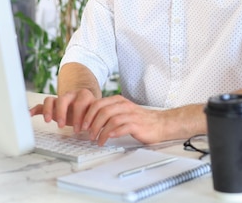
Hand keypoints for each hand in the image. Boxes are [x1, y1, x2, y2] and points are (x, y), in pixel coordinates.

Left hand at [30, 92, 169, 144]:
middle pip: (101, 109)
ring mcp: (130, 114)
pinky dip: (109, 134)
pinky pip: (119, 127)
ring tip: (94, 139)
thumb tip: (91, 121)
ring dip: (98, 129)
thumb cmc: (141, 121)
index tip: (80, 125)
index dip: (87, 114)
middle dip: (90, 122)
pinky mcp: (135, 124)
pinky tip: (105, 140)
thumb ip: (109, 114)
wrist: (161, 124)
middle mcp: (123, 105)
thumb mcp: (123, 113)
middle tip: (84, 133)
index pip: (97, 103)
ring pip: (109, 118)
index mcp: (118, 101)